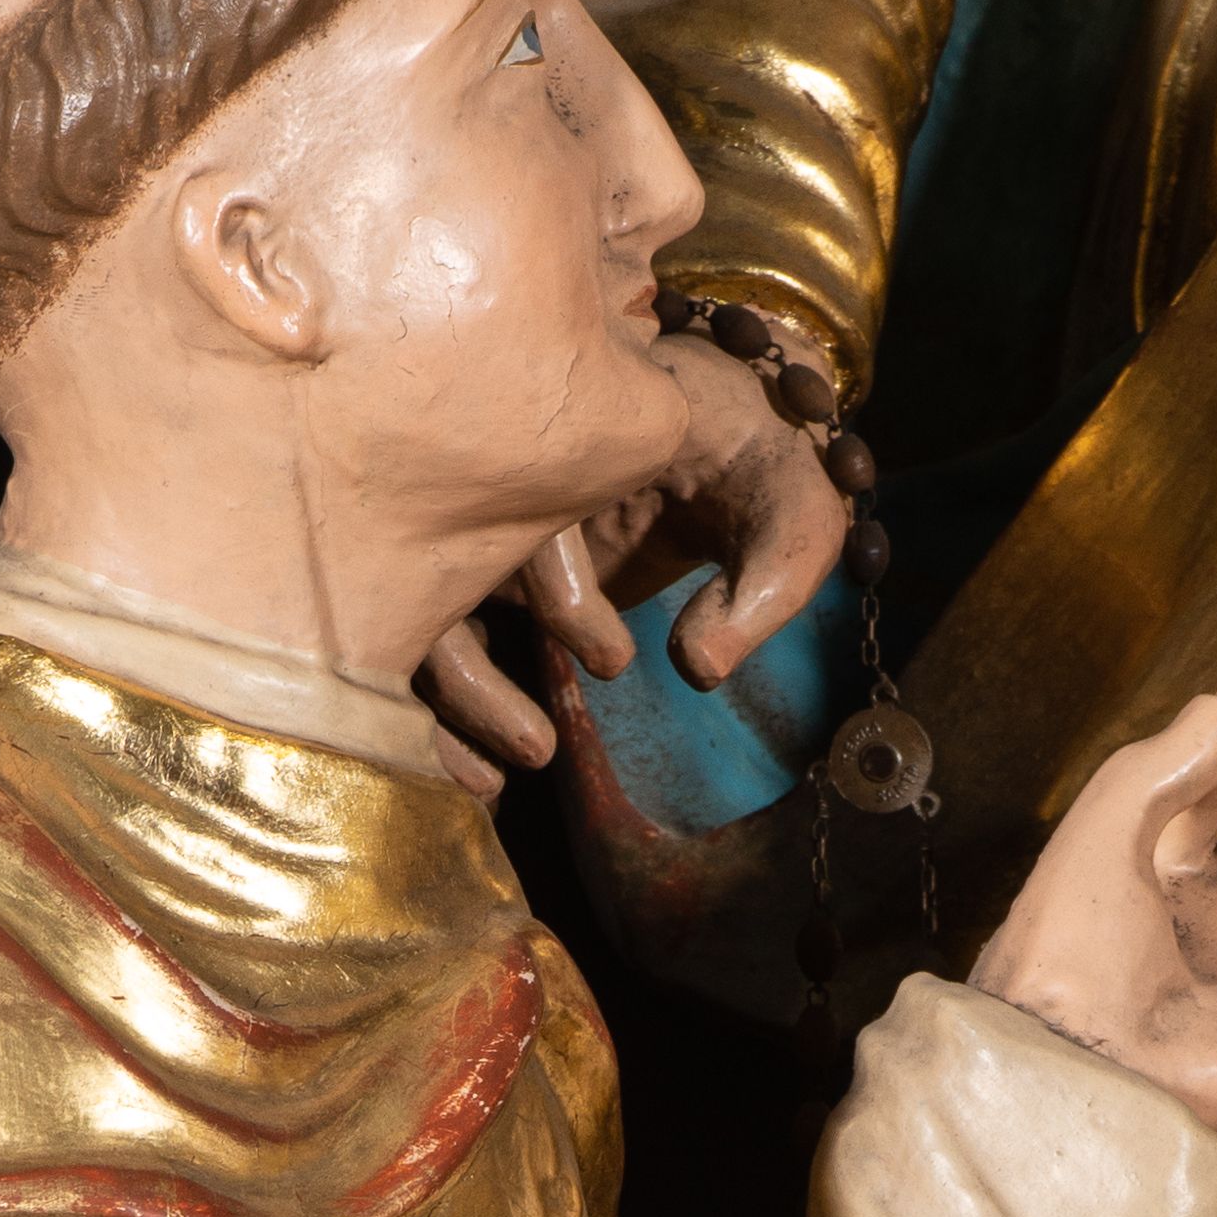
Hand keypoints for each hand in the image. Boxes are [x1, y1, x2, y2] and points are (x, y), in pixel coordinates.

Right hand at [420, 318, 847, 792]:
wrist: (731, 438)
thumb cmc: (764, 471)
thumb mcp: (797, 514)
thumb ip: (770, 581)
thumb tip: (699, 668)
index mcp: (585, 431)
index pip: (528, 503)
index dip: (560, 591)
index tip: (618, 663)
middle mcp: (510, 470)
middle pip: (439, 567)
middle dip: (474, 677)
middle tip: (540, 750)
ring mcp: (479, 521)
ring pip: (420, 611)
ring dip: (447, 705)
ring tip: (496, 785)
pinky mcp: (474, 566)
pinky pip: (428, 636)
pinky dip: (440, 708)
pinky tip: (476, 775)